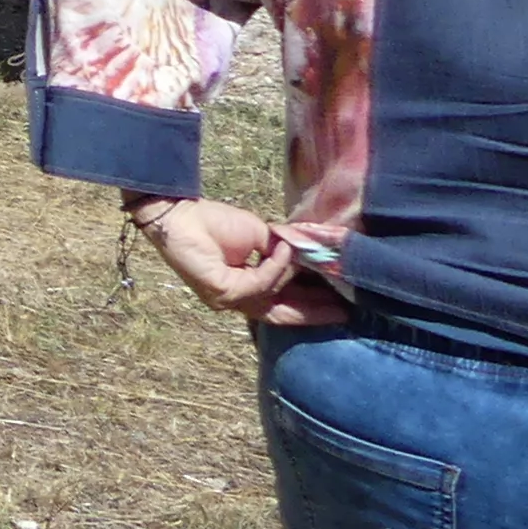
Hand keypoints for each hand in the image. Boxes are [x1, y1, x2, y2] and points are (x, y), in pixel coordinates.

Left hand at [135, 200, 345, 326]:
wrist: (181, 214)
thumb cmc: (214, 222)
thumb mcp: (258, 237)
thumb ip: (281, 252)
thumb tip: (306, 258)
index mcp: (247, 287)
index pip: (282, 304)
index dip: (310, 307)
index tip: (339, 305)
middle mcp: (239, 299)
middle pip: (282, 314)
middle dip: (315, 313)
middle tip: (346, 314)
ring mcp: (231, 300)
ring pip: (275, 300)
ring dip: (302, 288)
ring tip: (333, 288)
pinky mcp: (224, 293)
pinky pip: (260, 284)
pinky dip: (275, 267)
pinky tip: (283, 249)